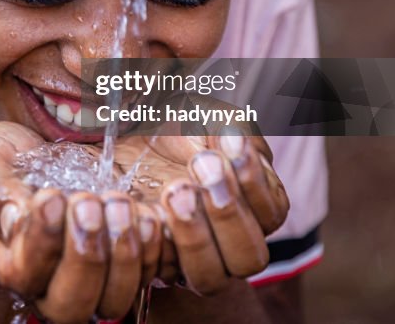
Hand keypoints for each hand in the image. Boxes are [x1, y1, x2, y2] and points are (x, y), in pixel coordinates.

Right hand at [0, 121, 164, 323]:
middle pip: (70, 307)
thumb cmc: (5, 158)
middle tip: (88, 202)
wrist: (39, 152)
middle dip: (84, 257)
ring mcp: (90, 280)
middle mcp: (46, 283)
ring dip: (123, 254)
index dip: (40, 245)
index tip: (50, 196)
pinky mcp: (124, 265)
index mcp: (5, 261)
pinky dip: (153, 247)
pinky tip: (147, 210)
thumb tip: (16, 221)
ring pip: (114, 301)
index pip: (21, 277)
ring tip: (118, 202)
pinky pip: (148, 276)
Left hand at [113, 132, 289, 293]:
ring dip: (195, 236)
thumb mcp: (209, 116)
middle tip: (201, 167)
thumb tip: (235, 139)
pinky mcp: (152, 260)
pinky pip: (160, 273)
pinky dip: (154, 244)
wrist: (123, 133)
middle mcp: (226, 239)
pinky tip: (142, 206)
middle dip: (229, 214)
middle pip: (248, 258)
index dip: (253, 182)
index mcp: (253, 205)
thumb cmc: (175, 125)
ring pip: (210, 278)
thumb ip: (234, 130)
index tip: (227, 141)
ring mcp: (188, 255)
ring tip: (174, 190)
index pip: (271, 213)